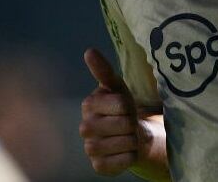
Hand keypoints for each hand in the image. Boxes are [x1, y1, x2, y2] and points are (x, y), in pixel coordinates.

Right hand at [79, 48, 140, 175]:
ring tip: (129, 136)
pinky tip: (127, 151)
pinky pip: (121, 162)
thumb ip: (103, 70)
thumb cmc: (123, 107)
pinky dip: (129, 156)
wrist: (130, 133)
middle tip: (130, 123)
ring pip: (123, 143)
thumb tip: (89, 51)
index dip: (130, 106)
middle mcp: (85, 127)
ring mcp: (90, 148)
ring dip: (132, 140)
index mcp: (88, 104)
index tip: (127, 107)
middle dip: (132, 123)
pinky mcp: (98, 166)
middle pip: (123, 124)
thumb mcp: (117, 87)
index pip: (121, 104)